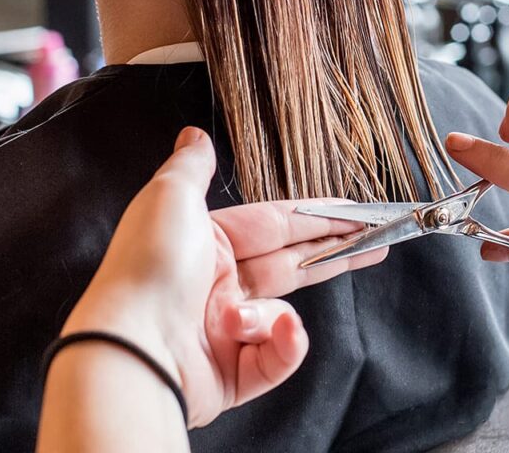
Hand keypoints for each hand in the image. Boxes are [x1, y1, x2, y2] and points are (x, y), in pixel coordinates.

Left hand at [63, 128, 386, 425]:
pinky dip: (279, 347)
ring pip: (284, 315)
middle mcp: (220, 285)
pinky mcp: (234, 374)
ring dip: (278, 314)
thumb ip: (192, 165)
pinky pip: (277, 357)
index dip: (318, 216)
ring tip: (242, 318)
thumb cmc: (149, 264)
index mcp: (210, 243)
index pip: (277, 224)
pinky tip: (263, 336)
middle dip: (336, 251)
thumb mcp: (170, 196)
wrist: (128, 343)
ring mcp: (228, 331)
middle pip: (293, 265)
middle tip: (380, 239)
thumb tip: (194, 133)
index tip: (356, 211)